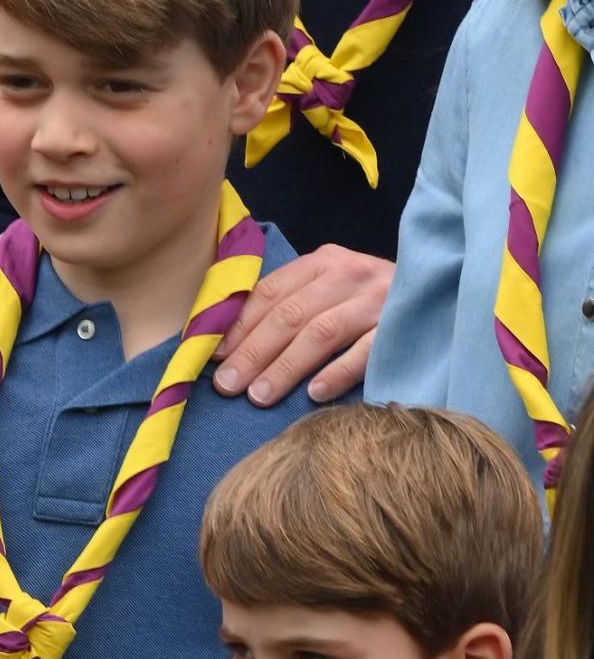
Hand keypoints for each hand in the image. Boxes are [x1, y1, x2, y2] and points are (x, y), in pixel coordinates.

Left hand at [212, 245, 391, 405]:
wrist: (445, 293)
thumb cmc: (371, 300)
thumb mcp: (329, 290)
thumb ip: (288, 306)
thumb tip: (229, 346)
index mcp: (324, 262)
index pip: (271, 292)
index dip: (238, 325)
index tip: (214, 356)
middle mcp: (351, 274)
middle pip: (290, 315)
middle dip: (253, 352)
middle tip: (227, 386)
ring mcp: (379, 300)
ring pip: (321, 333)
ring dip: (285, 367)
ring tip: (258, 396)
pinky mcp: (404, 326)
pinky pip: (366, 351)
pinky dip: (337, 372)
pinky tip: (313, 395)